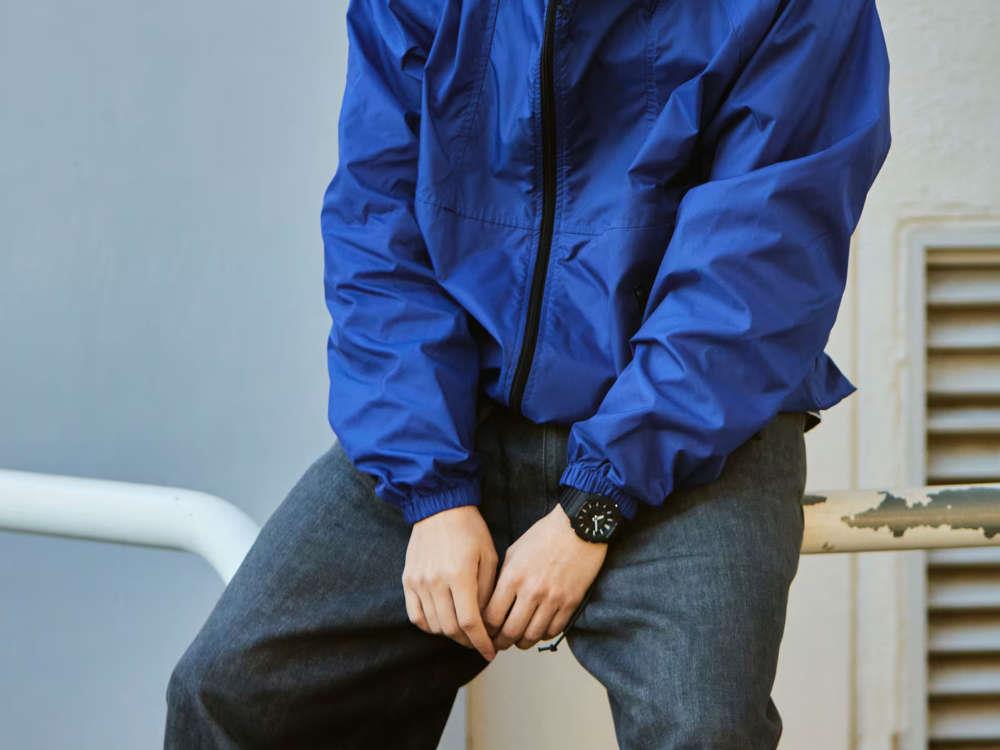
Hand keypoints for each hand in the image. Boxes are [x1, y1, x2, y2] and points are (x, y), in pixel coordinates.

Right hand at [402, 505, 498, 660]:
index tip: (490, 651)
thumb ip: (487, 591)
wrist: (439, 507)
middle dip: (468, 641)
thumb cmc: (469, 529)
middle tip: (479, 641)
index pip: (470, 622)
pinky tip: (442, 623)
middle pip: (451, 628)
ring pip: (433, 625)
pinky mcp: (408, 580)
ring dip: (450, 634)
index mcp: (459, 575)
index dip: (481, 642)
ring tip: (464, 632)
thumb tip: (486, 621)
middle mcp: (435, 582)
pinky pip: (416, 615)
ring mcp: (418, 582)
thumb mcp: (489, 556)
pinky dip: (430, 625)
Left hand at [484, 504, 607, 650]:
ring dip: (522, 643)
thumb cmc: (545, 535)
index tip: (484, 632)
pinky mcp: (571, 603)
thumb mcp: (514, 552)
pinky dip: (543, 635)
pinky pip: (554, 630)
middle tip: (498, 644)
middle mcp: (532, 592)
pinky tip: (538, 630)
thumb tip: (493, 603)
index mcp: (513, 577)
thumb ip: (503, 578)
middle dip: (500, 643)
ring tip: (517, 640)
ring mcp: (553, 599)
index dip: (485, 630)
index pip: (491, 617)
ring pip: (532, 636)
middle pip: (510, 632)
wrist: (579, 526)